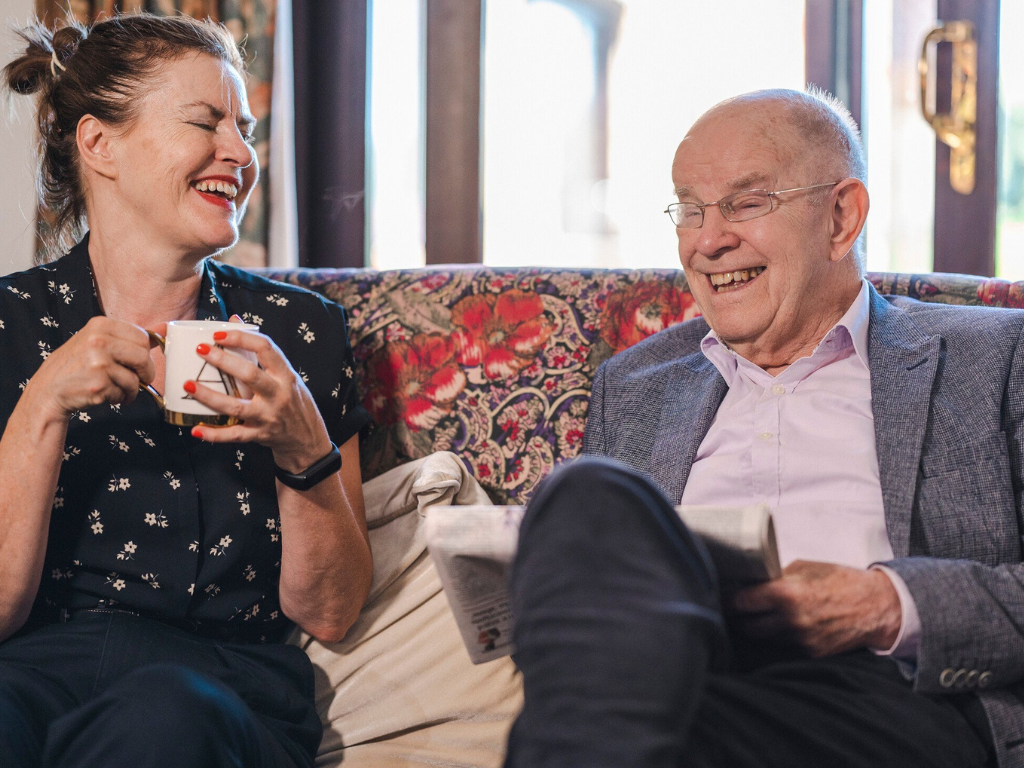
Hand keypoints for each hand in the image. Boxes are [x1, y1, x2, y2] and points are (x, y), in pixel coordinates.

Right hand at [27, 316, 156, 418]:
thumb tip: (165, 328)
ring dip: (130, 389)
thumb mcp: (100, 342)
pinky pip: (124, 393)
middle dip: (144, 373)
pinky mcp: (99, 384)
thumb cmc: (77, 365)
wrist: (48, 389)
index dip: (144, 354)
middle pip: (143, 357)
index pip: (143, 338)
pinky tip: (104, 394)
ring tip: (115, 388)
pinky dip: (119, 398)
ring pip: (136, 379)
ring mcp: (98, 362)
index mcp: (101, 325)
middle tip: (135, 379)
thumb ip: (131, 336)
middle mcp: (98, 340)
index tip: (137, 362)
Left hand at [184, 322, 331, 470]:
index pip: (266, 348)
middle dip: (223, 361)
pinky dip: (214, 434)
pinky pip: (234, 435)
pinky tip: (196, 429)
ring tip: (188, 384)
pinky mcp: (259, 435)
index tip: (218, 334)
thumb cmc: (293, 401)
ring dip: (209, 396)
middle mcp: (278, 395)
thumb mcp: (286, 375)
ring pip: (236, 406)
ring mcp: (268, 416)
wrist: (307, 438)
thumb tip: (235, 320)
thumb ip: (262, 351)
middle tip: (200, 350)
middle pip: (250, 374)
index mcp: (285, 375)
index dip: (241, 338)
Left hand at [728, 560, 902, 657]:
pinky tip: (781, 625)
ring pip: (763, 638)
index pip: (740, 602)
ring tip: (756, 615)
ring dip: (758, 628)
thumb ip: (777, 577)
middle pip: (746, 625)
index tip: (722, 594)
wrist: (876, 607)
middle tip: (733, 607)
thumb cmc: (840, 580)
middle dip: (738, 617)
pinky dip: (778, 637)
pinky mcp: (810, 653)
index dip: (728, 599)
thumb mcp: (805, 568)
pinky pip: (783, 646)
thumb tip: (751, 581)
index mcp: (786, 594)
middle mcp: (790, 621)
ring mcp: (800, 640)